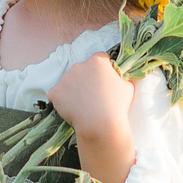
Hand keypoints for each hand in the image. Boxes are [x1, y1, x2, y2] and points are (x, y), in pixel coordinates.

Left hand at [47, 53, 137, 182]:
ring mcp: (65, 79)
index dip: (103, 70)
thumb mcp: (127, 87)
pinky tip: (71, 110)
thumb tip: (118, 78)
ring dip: (74, 90)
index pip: (100, 58)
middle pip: (82, 70)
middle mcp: (79, 66)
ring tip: (83, 106)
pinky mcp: (55, 92)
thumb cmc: (117, 105)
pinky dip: (62, 101)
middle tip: (93, 96)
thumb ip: (120, 78)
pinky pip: (57, 95)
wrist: (99, 124)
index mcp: (97, 61)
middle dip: (87, 79)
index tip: (104, 81)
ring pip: (69, 82)